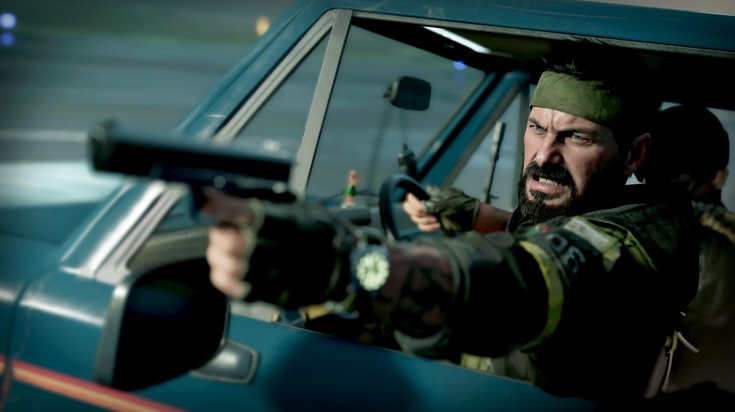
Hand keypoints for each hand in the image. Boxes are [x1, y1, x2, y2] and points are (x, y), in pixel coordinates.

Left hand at [201, 189, 355, 308]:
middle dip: (221, 235)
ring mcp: (283, 278)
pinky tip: (221, 270)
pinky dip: (225, 279)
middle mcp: (288, 252)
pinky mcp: (279, 297)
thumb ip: (272, 208)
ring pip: (236, 269)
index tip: (206, 201)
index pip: (252, 215)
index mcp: (295, 225)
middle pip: (237, 244)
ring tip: (221, 249)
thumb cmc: (327, 235)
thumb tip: (234, 200)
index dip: (225, 208)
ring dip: (220, 257)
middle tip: (221, 230)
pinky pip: (242, 291)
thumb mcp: (306, 211)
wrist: (353, 270)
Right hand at [406, 185, 480, 235]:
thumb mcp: (443, 204)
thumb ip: (427, 205)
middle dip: (419, 214)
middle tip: (430, 216)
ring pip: (416, 219)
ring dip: (425, 222)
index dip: (413, 204)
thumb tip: (412, 205)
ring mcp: (428, 212)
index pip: (411, 196)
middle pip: (410, 209)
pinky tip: (438, 226)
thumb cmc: (460, 206)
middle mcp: (426, 201)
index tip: (421, 209)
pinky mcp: (432, 222)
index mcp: (428, 193)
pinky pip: (422, 226)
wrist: (471, 218)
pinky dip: (428, 227)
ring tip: (437, 221)